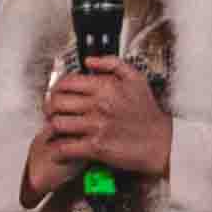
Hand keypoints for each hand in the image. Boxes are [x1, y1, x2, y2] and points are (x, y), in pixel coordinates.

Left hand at [17, 58, 172, 204]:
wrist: (162, 142)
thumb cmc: (148, 113)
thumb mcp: (136, 79)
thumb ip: (112, 64)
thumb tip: (89, 61)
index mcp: (105, 87)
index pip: (66, 83)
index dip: (56, 89)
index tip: (57, 95)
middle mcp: (98, 105)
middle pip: (56, 102)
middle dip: (49, 108)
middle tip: (51, 113)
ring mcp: (96, 126)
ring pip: (57, 124)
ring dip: (52, 128)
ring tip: (56, 130)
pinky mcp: (96, 147)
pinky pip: (65, 148)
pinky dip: (58, 150)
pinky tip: (60, 150)